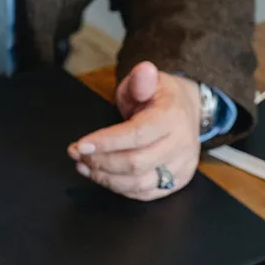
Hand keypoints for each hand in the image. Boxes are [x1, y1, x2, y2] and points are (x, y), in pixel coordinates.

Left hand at [67, 61, 201, 200]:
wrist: (187, 111)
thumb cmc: (159, 97)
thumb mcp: (148, 81)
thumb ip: (140, 79)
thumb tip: (143, 70)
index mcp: (172, 117)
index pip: (136, 135)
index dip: (106, 143)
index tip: (80, 145)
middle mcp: (181, 145)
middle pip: (135, 163)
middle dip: (100, 161)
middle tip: (77, 155)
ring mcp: (181, 166)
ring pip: (139, 183)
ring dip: (105, 178)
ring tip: (83, 166)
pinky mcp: (177, 182)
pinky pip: (144, 193)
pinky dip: (119, 188)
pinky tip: (101, 176)